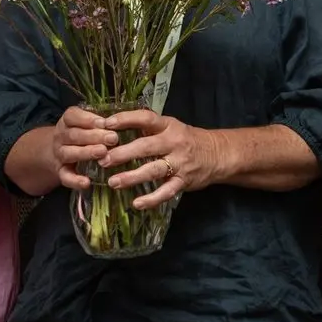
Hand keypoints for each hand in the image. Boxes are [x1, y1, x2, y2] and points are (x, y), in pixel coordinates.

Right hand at [50, 106, 118, 191]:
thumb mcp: (86, 123)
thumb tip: (122, 121)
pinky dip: (75, 180)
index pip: (72, 116)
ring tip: (103, 153)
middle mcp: (60, 137)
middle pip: (73, 135)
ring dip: (86, 153)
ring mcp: (59, 154)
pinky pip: (65, 177)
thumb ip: (100, 122)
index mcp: (67, 121)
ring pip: (69, 153)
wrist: (59, 150)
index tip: (104, 123)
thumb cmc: (82, 134)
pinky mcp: (60, 172)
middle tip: (113, 138)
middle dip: (93, 136)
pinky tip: (86, 182)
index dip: (88, 119)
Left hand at [96, 109, 219, 209]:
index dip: (126, 119)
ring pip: (154, 170)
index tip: (106, 124)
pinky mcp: (184, 181)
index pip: (146, 118)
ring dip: (132, 177)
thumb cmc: (186, 139)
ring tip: (113, 182)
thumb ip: (147, 129)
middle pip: (146, 147)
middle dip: (123, 154)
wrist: (217, 154)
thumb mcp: (169, 127)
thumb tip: (113, 128)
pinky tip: (136, 204)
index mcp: (167, 125)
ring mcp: (180, 163)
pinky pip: (166, 191)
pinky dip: (152, 199)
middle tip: (103, 159)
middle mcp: (173, 142)